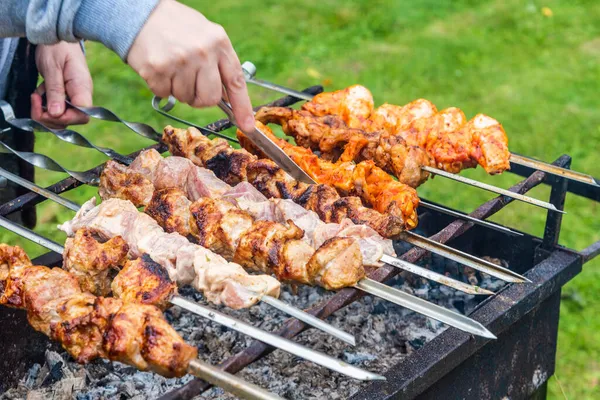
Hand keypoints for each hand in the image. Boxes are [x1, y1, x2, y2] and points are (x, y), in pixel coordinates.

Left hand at [31, 42, 92, 128]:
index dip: (65, 118)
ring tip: (35, 96)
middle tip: (35, 101)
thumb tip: (57, 114)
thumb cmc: (57, 48)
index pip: (82, 115)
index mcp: (82, 88)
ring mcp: (74, 97)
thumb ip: (55, 91)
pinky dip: (44, 106)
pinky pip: (56, 109)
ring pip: (62, 117)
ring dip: (44, 112)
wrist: (57, 37)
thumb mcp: (52, 67)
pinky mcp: (66, 97)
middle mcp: (81, 96)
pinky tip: (39, 94)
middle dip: (50, 117)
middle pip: (71, 120)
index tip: (48, 110)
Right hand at [127, 0, 254, 131]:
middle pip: (210, 98)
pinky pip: (165, 94)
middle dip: (200, 98)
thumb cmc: (178, 27)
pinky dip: (161, 86)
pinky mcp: (158, 69)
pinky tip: (160, 67)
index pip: (236, 81)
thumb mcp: (207, 36)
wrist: (141, 14)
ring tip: (172, 66)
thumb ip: (219, 63)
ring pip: (186, 98)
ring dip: (178, 89)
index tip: (247, 126)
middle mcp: (202, 52)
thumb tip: (228, 97)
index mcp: (219, 42)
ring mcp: (180, 61)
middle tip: (190, 82)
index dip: (242, 107)